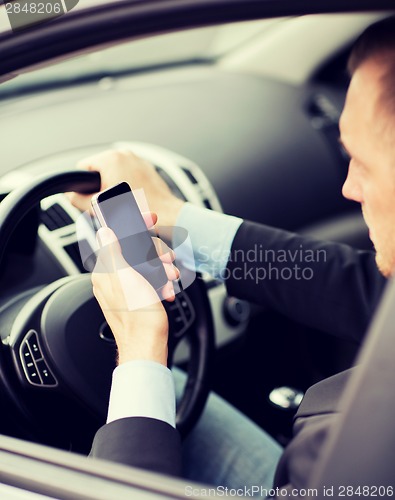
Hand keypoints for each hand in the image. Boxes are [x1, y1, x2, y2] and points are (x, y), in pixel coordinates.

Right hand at [68, 149, 184, 226]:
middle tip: (110, 204)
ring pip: (115, 174)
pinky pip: (129, 176)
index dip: (84, 186)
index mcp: (112, 158)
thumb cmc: (139, 212)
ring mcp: (139, 161)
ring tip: (124, 203)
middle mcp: (126, 155)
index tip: (93, 198)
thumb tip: (69, 195)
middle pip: (99, 171)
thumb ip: (78, 199)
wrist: (167, 217)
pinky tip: (134, 201)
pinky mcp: (148, 169)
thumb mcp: (100, 207)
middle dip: (100, 187)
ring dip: (114, 188)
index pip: (83, 168)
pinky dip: (128, 187)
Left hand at [91, 212, 178, 365]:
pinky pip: (151, 281)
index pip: (116, 238)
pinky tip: (166, 291)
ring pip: (147, 266)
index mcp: (105, 271)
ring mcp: (126, 288)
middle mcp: (113, 279)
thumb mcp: (125, 278)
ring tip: (169, 279)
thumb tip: (104, 232)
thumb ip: (113, 252)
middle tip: (167, 261)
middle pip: (135, 251)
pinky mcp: (138, 297)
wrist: (148, 345)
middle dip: (156, 253)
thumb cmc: (136, 316)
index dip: (133, 226)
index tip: (148, 219)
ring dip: (162, 269)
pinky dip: (161, 284)